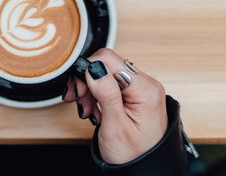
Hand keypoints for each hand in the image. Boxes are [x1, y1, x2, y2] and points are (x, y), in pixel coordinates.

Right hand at [62, 49, 167, 164]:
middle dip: (88, 82)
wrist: (146, 171)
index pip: (109, 60)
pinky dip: (98, 95)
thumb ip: (106, 94)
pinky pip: (110, 84)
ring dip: (91, 90)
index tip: (79, 91)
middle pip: (106, 65)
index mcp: (145, 90)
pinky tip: (96, 110)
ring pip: (105, 74)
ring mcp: (141, 89)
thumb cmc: (134, 155)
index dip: (88, 71)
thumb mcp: (115, 127)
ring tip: (89, 112)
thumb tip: (94, 67)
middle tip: (80, 103)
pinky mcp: (135, 94)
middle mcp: (146, 84)